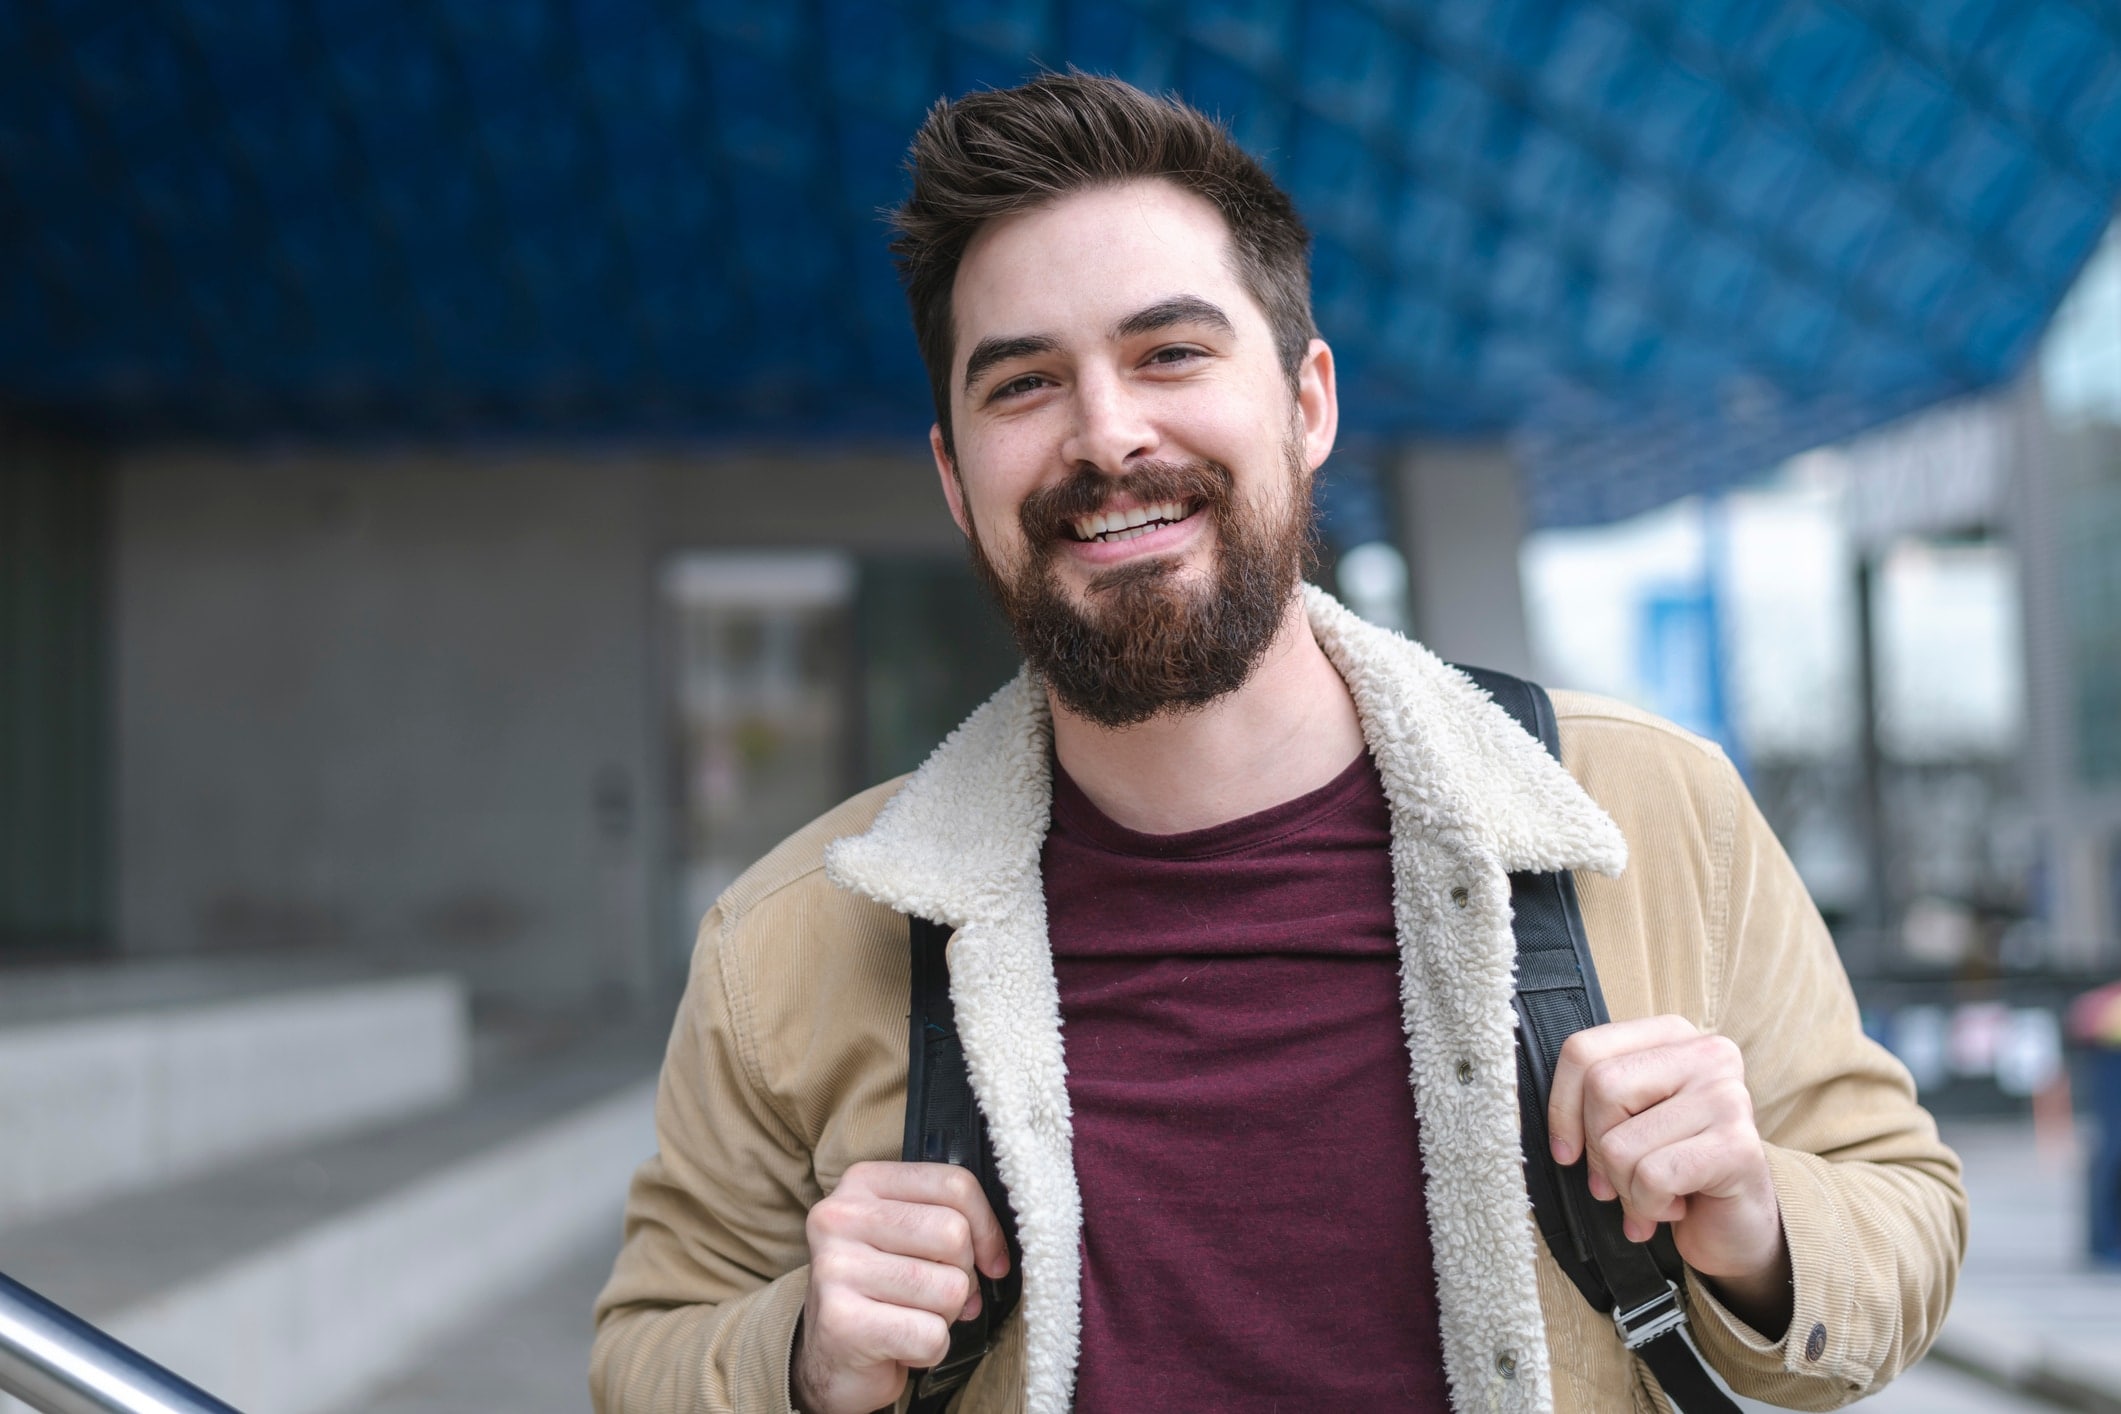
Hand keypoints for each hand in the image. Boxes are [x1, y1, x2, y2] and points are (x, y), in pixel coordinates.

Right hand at [792, 1161, 1011, 1413]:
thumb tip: (998, 1255)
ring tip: (912, 1320)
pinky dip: (930, 1350)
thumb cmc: (880, 1291)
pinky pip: (930, 1335)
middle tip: (937, 1296)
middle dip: (963, 1276)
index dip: (987, 1228)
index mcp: (862, 1182)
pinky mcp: (841, 1323)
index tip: (990, 1260)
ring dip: (944, 1317)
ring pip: (949, 1288)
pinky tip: (901, 1347)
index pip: (954, 1184)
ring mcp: (836, 1269)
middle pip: (953, 1233)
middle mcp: (840, 1217)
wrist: (829, 1359)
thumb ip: (948, 1221)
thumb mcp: (907, 1237)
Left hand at [1546, 1015, 1792, 1334]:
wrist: (1735, 1226)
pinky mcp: (1739, 1145)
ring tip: (1653, 1196)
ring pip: (1621, 1142)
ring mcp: (1728, 1095)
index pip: (1583, 1050)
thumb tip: (1550, 1128)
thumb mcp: (1627, 1123)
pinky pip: (1652, 1177)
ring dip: (1626, 1188)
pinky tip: (1674, 1208)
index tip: (1567, 1152)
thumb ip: (1593, 1103)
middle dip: (1598, 1152)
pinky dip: (1649, 1206)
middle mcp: (1706, 1052)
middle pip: (1601, 1089)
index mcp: (1671, 1035)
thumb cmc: (1673, 1170)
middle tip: (1617, 1183)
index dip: (1561, 1107)